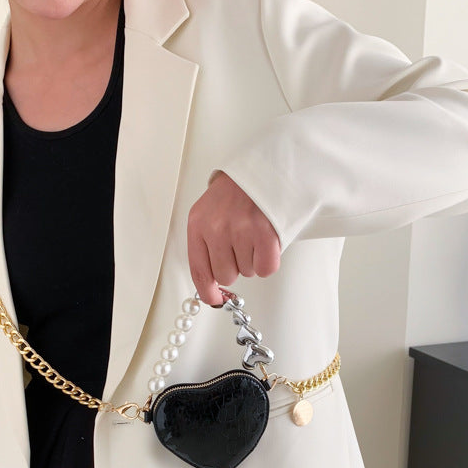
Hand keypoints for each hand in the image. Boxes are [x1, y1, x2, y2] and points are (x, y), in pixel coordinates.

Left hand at [187, 170, 281, 305]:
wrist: (262, 168)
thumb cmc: (235, 193)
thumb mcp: (209, 214)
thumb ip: (206, 247)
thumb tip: (212, 285)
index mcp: (199, 224)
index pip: (199, 271)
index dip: (207, 291)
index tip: (214, 299)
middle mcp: (217, 228)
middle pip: (226, 275)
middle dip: (235, 265)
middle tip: (241, 243)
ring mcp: (241, 230)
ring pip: (248, 271)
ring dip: (252, 258)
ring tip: (253, 234)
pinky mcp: (265, 233)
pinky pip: (266, 268)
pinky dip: (268, 260)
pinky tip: (265, 241)